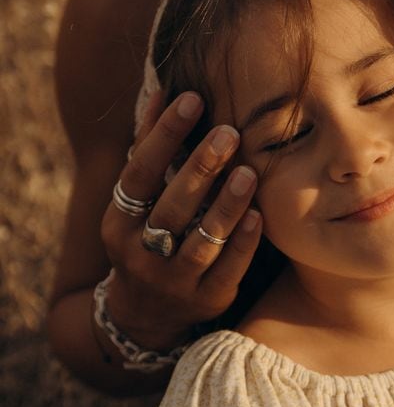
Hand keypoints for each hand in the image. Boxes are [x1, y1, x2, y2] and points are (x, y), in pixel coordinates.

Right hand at [100, 91, 261, 350]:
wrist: (145, 316)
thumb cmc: (145, 235)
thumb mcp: (136, 200)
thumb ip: (150, 148)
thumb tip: (163, 90)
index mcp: (118, 221)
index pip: (140, 171)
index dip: (164, 134)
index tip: (192, 98)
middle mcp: (139, 253)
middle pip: (171, 206)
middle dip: (200, 167)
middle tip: (230, 132)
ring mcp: (171, 282)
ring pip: (201, 240)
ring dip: (226, 205)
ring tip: (250, 171)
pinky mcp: (204, 301)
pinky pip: (227, 270)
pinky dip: (243, 242)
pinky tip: (261, 215)